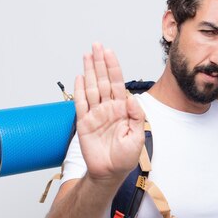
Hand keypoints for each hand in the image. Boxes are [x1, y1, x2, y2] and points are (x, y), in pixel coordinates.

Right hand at [74, 43, 144, 179]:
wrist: (110, 172)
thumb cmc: (125, 157)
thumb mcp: (137, 136)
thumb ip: (136, 115)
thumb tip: (131, 97)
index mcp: (122, 109)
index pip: (117, 83)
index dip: (113, 67)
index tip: (109, 52)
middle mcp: (108, 108)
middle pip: (102, 80)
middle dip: (100, 62)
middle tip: (96, 45)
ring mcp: (95, 114)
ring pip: (91, 87)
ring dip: (89, 71)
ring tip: (87, 55)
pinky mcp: (84, 123)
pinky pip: (80, 103)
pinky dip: (79, 90)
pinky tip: (79, 76)